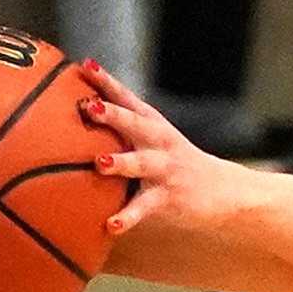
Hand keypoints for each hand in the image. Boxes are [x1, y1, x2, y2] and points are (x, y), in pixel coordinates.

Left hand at [76, 58, 233, 239]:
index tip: (85, 66)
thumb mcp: (152, 140)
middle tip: (89, 106)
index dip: (106, 81)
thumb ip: (120, 132)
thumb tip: (69, 124)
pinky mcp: (167, 197)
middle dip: (112, 114)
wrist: (223, 191)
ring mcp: (164, 169)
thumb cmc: (172, 165)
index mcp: (151, 125)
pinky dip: (127, 217)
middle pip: (135, 123)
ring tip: (100, 162)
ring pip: (141, 163)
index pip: (127, 98)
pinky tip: (111, 224)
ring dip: (121, 161)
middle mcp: (158, 142)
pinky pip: (144, 207)